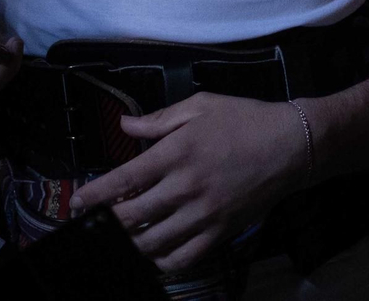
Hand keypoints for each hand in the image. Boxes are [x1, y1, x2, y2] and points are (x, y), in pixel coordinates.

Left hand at [69, 93, 307, 273]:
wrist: (292, 145)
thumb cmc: (244, 119)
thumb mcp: (200, 106)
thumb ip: (158, 120)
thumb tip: (124, 125)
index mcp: (176, 153)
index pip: (124, 180)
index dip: (95, 194)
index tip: (76, 202)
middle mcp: (186, 188)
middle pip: (133, 217)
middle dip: (106, 222)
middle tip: (91, 222)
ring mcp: (204, 214)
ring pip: (154, 242)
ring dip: (129, 243)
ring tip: (116, 238)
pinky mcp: (221, 232)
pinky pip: (185, 257)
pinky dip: (162, 262)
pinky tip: (151, 256)